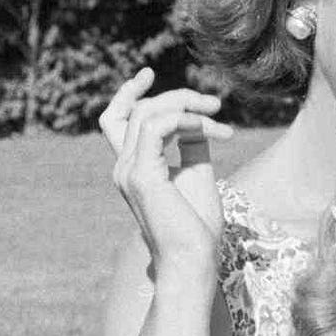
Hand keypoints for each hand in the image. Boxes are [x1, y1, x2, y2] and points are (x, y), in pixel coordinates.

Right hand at [99, 68, 231, 279]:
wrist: (193, 261)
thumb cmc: (198, 229)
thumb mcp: (198, 177)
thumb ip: (192, 147)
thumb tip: (199, 123)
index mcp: (133, 168)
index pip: (117, 119)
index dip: (128, 93)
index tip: (149, 74)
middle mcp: (124, 167)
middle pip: (138, 110)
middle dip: (177, 98)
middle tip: (214, 103)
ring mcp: (129, 171)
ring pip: (148, 113)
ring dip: (187, 107)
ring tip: (218, 115)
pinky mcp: (142, 175)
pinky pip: (158, 127)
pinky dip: (185, 120)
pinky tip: (210, 128)